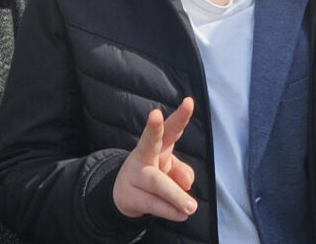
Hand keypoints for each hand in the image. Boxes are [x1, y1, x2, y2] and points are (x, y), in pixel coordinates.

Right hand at [113, 98, 196, 220]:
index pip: (171, 128)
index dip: (180, 116)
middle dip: (154, 127)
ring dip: (175, 195)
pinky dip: (169, 210)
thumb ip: (181, 171)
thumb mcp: (169, 168)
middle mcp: (144, 154)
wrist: (123, 193)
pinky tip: (181, 214)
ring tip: (192, 206)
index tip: (189, 101)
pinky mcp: (130, 196)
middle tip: (155, 114)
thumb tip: (187, 182)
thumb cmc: (153, 172)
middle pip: (149, 140)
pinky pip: (152, 203)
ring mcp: (135, 174)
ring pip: (157, 182)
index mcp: (158, 143)